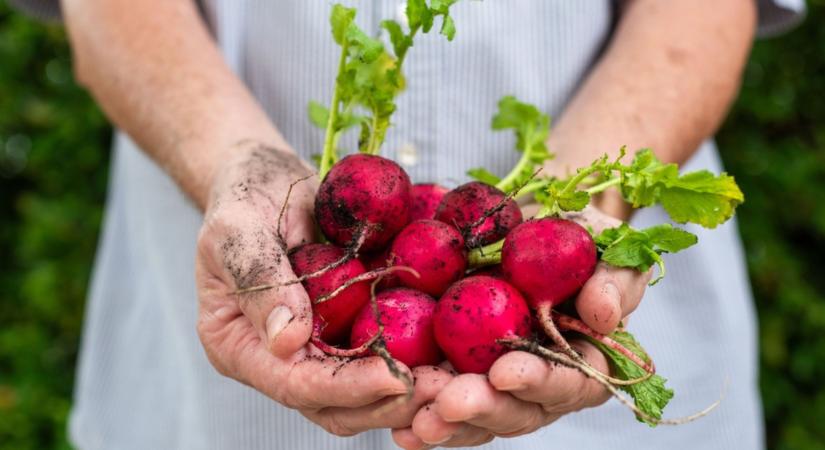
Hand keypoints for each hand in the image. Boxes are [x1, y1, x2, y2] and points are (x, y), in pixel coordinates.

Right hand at [195, 143, 442, 434]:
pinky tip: (452, 354)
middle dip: (387, 402)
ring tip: (455, 379)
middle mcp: (277, 361)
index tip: (394, 377)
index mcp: (239, 346)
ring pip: (364, 396)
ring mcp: (315, 351)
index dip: (346, 386)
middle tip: (440, 389)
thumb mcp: (240, 227)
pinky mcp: (346, 333)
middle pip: (334, 407)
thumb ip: (260, 279)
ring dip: (410, 391)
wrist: (268, 179)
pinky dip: (417, 362)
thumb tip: (289, 341)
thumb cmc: (244, 196)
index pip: (294, 384)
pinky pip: (382, 359)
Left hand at [392, 206, 651, 447]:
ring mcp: (498, 383)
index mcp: (585, 361)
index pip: (570, 384)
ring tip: (417, 422)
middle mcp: (542, 383)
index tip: (505, 370)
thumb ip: (614, 280)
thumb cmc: (579, 235)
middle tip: (449, 402)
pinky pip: (442, 402)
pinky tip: (398, 426)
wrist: (532, 222)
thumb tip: (604, 315)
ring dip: (447, 424)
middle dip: (483, 409)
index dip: (540, 382)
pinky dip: (421, 414)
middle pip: (518, 412)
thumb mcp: (605, 245)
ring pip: (477, 418)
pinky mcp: (461, 372)